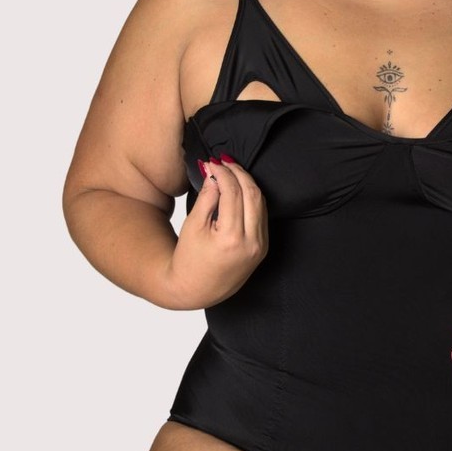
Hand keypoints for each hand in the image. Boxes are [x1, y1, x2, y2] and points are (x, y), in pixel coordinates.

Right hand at [166, 155, 268, 308]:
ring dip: (247, 183)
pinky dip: (252, 197)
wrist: (197, 289)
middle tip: (224, 161)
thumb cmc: (189, 258)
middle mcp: (251, 242)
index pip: (233, 193)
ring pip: (261, 202)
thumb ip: (207, 198)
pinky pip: (262, 214)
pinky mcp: (263, 247)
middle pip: (252, 194)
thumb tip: (214, 174)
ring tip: (231, 170)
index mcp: (231, 238)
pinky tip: (240, 188)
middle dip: (238, 173)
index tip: (212, 163)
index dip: (223, 173)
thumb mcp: (193, 226)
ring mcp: (260, 245)